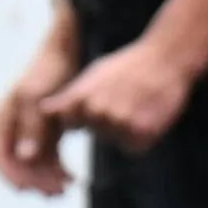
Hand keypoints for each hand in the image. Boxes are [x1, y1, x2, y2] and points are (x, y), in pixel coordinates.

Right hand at [0, 17, 80, 194]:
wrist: (65, 55)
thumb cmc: (47, 72)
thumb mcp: (36, 99)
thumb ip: (31, 128)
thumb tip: (24, 157)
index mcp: (2, 120)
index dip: (13, 177)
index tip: (32, 190)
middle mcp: (12, 129)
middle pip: (17, 166)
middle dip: (36, 181)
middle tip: (58, 192)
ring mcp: (28, 131)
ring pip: (34, 166)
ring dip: (48, 179)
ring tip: (69, 187)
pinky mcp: (45, 132)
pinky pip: (47, 159)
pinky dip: (57, 170)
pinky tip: (73, 177)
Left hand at [42, 36, 198, 154]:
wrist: (164, 60)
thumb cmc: (125, 66)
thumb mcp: (91, 76)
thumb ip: (69, 97)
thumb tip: (43, 110)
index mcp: (81, 97)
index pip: (68, 123)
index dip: (78, 118)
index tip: (88, 106)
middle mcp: (97, 112)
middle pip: (93, 132)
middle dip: (103, 122)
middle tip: (121, 98)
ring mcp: (120, 124)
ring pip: (114, 140)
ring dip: (122, 130)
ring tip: (134, 104)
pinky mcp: (143, 134)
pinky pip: (133, 147)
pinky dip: (139, 137)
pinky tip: (145, 116)